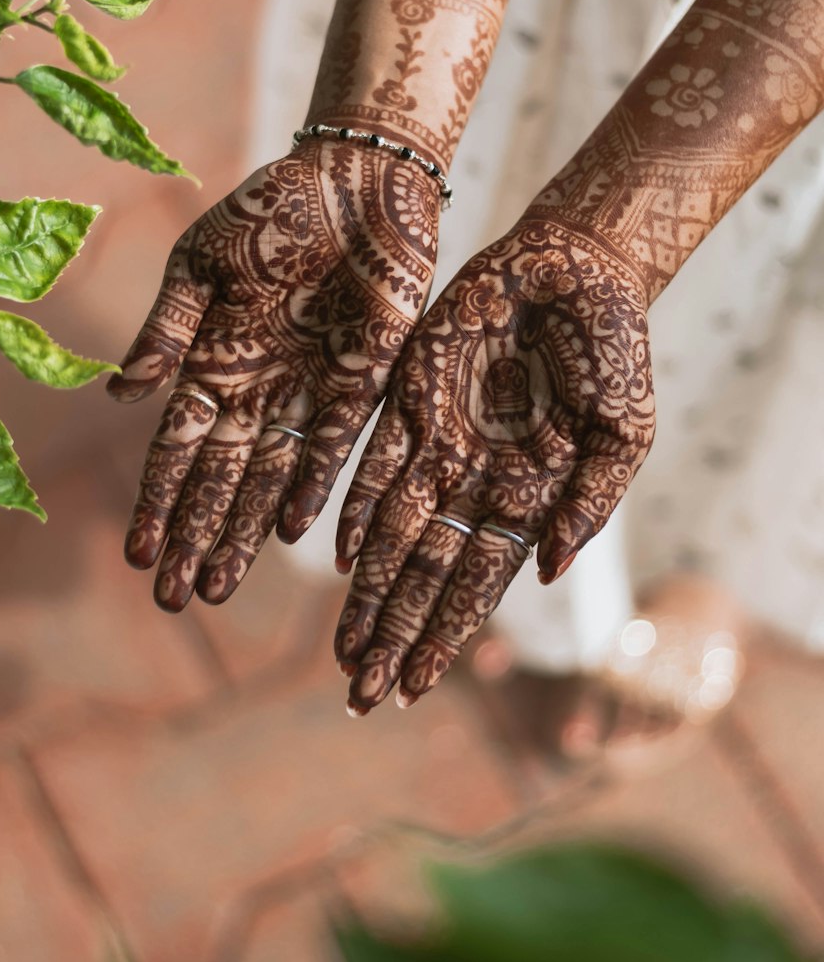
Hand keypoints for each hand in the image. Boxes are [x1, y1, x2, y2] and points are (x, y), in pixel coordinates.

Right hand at [107, 139, 438, 609]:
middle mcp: (257, 390)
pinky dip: (314, 486)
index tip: (137, 555)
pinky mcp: (361, 380)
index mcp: (211, 361)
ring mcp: (309, 391)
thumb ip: (166, 329)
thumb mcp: (200, 262)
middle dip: (194, 538)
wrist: (354, 175)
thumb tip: (118, 398)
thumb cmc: (268, 209)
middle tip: (173, 598)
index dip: (157, 503)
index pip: (177, 450)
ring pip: (271, 479)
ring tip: (218, 585)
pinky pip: (335, 446)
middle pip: (219, 481)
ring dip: (243, 533)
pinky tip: (293, 532)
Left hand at [334, 215, 656, 712]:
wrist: (577, 268)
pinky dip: (355, 508)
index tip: (414, 690)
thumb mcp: (625, 432)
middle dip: (393, 633)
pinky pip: (372, 464)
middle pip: (424, 574)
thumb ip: (592, 502)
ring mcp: (438, 444)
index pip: (477, 586)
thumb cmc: (614, 350)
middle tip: (358, 693)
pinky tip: (336, 555)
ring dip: (366, 591)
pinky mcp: (407, 398)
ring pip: (390, 533)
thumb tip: (548, 574)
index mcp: (529, 500)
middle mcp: (475, 483)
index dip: (444, 637)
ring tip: (343, 648)